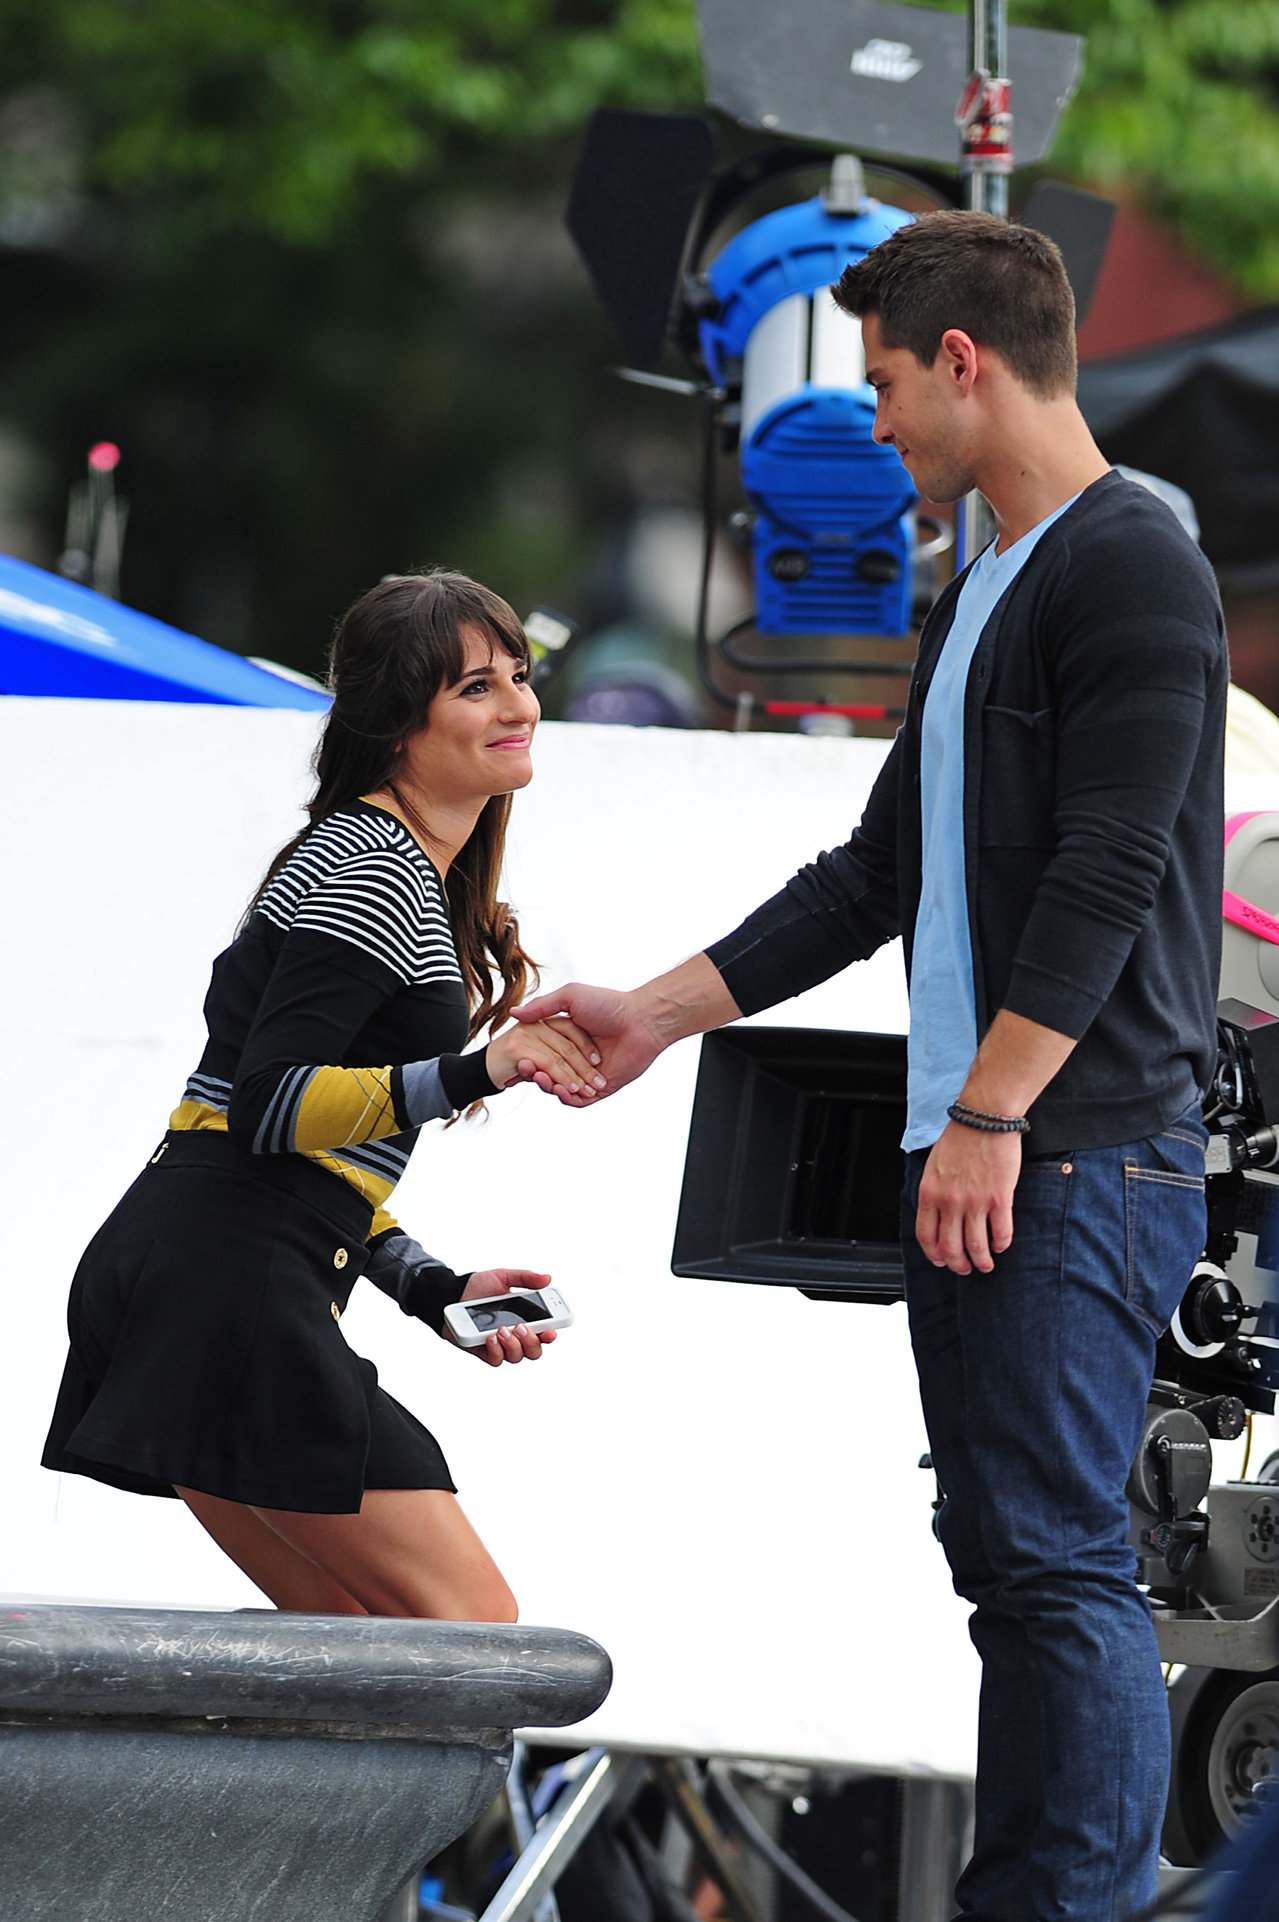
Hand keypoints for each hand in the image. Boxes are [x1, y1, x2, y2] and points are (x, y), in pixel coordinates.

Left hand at [452, 1269, 557, 1366]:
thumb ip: (525, 1278)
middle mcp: (515, 1336)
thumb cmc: (479, 1287)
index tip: (550, 1330)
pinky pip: (497, 1360)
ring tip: (501, 1329)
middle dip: (531, 1341)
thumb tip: (548, 1278)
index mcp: (525, 1319)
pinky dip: (497, 1350)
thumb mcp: (503, 1277)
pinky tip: (491, 1336)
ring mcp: (500, 1346)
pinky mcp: (484, 1352)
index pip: (545, 1332)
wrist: (452, 1295)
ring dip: (513, 1344)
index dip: (551, 1334)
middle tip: (520, 1325)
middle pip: (535, 1351)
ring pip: (517, 1357)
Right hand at [511, 983, 663, 1106]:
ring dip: (550, 1086)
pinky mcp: (602, 1088)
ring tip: (542, 1079)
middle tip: (524, 1071)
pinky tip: (559, 1089)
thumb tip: (514, 1013)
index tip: (515, 1057)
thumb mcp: (570, 997)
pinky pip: (580, 1101)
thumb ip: (542, 1007)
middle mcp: (578, 1057)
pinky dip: (567, 1098)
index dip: (529, 1056)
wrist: (642, 1020)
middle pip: (550, 1072)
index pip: (542, 1053)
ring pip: (563, 1088)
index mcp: (569, 1038)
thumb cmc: (609, 1004)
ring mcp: (590, 1074)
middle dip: (537, 1073)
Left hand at [915, 1123, 1021, 1273]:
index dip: (934, 1254)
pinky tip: (1002, 1245)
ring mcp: (975, 1202)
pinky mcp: (1000, 1199)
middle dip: (958, 1264)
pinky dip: (1001, 1245)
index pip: (926, 1236)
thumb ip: (934, 1190)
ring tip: (986, 1264)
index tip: (942, 1261)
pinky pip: (1001, 1233)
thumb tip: (937, 1213)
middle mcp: (950, 1202)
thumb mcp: (934, 1164)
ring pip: (976, 1246)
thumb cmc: (961, 1136)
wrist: (985, 1118)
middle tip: (965, 1268)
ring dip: (981, 1261)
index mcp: (930, 1192)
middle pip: (950, 1247)